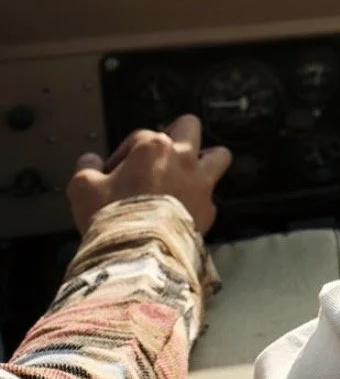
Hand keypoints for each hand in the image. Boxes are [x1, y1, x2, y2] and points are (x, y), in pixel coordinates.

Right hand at [66, 115, 232, 234]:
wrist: (139, 252)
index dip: (124, 153)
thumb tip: (89, 160)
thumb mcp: (83, 189)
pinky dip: (198, 201)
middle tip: (161, 154)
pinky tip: (182, 211)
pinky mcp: (209, 208)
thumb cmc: (110, 215)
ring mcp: (201, 182)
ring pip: (218, 155)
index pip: (139, 136)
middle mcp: (184, 158)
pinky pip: (209, 197)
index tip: (113, 173)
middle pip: (189, 126)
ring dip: (206, 159)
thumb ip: (86, 168)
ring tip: (190, 172)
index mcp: (154, 147)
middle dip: (176, 134)